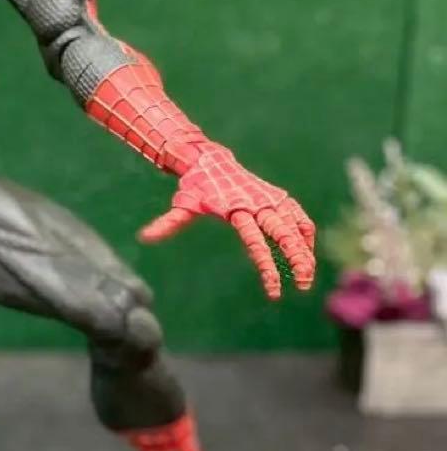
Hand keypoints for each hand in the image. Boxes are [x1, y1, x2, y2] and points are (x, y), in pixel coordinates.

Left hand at [138, 143, 314, 299]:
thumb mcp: (182, 205)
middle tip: (303, 285)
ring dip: (304, 250)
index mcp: (235, 209)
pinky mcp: (277, 195)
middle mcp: (256, 203)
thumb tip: (143, 238)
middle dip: (296, 259)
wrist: (210, 159)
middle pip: (283, 234)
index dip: (267, 267)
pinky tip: (306, 251)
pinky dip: (305, 232)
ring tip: (307, 275)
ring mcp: (270, 198)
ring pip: (295, 225)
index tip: (274, 290)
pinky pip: (298, 215)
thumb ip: (167, 223)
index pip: (255, 242)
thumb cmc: (194, 187)